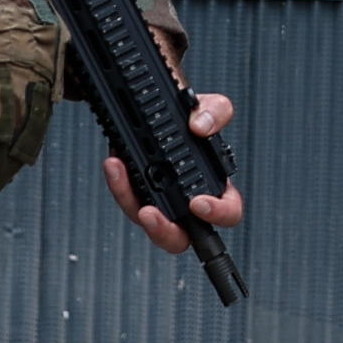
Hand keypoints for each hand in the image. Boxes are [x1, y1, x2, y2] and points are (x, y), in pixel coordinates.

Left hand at [106, 85, 246, 253]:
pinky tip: (114, 162)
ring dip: (129, 200)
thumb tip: (201, 127)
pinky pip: (127, 197)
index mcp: (215, 185)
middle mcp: (187, 200)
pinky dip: (118, 181)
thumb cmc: (190, 118)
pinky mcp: (136, 193)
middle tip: (149, 212)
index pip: (227, 211)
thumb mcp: (208, 107)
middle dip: (163, 230)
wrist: (159, 109)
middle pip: (181, 236)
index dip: (217, 213)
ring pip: (145, 219)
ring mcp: (160, 200)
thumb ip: (215, 111)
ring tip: (120, 171)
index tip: (198, 203)